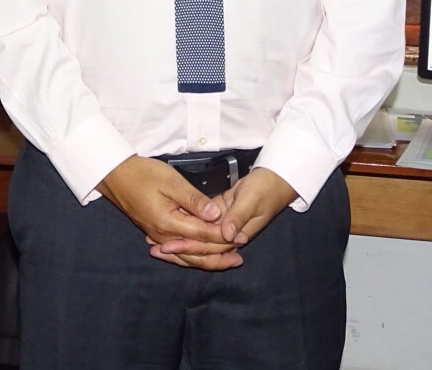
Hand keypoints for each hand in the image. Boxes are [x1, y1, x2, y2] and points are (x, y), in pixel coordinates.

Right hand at [97, 155, 240, 270]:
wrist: (116, 176)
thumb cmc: (143, 174)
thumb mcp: (171, 181)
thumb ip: (194, 200)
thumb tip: (216, 215)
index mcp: (169, 223)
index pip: (203, 235)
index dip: (224, 236)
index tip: (243, 236)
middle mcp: (164, 235)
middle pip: (196, 252)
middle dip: (220, 254)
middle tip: (240, 256)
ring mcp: (158, 236)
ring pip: (187, 256)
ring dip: (209, 259)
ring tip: (228, 261)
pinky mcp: (156, 233)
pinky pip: (178, 251)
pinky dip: (193, 256)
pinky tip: (202, 256)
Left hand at [152, 168, 297, 264]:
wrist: (276, 180)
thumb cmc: (266, 188)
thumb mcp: (252, 199)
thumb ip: (238, 216)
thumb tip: (226, 234)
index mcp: (238, 235)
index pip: (210, 246)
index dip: (189, 247)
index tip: (168, 246)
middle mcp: (231, 236)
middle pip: (202, 249)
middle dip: (179, 251)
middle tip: (154, 250)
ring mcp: (225, 228)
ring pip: (199, 241)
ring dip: (180, 244)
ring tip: (157, 246)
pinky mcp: (221, 216)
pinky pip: (201, 228)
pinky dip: (186, 231)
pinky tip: (170, 231)